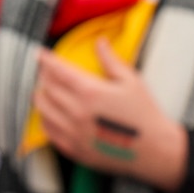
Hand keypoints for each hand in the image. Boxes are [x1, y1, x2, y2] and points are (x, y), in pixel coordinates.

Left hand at [33, 39, 187, 192]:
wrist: (154, 150)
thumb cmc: (144, 115)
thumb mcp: (131, 81)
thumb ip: (110, 60)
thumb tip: (100, 42)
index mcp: (90, 92)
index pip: (58, 71)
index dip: (46, 60)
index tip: (39, 53)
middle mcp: (77, 112)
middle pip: (47, 88)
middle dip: (43, 75)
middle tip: (45, 70)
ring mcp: (73, 132)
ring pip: (43, 109)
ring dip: (40, 96)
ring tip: (44, 90)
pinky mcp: (73, 149)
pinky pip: (48, 131)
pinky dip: (44, 119)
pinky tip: (49, 114)